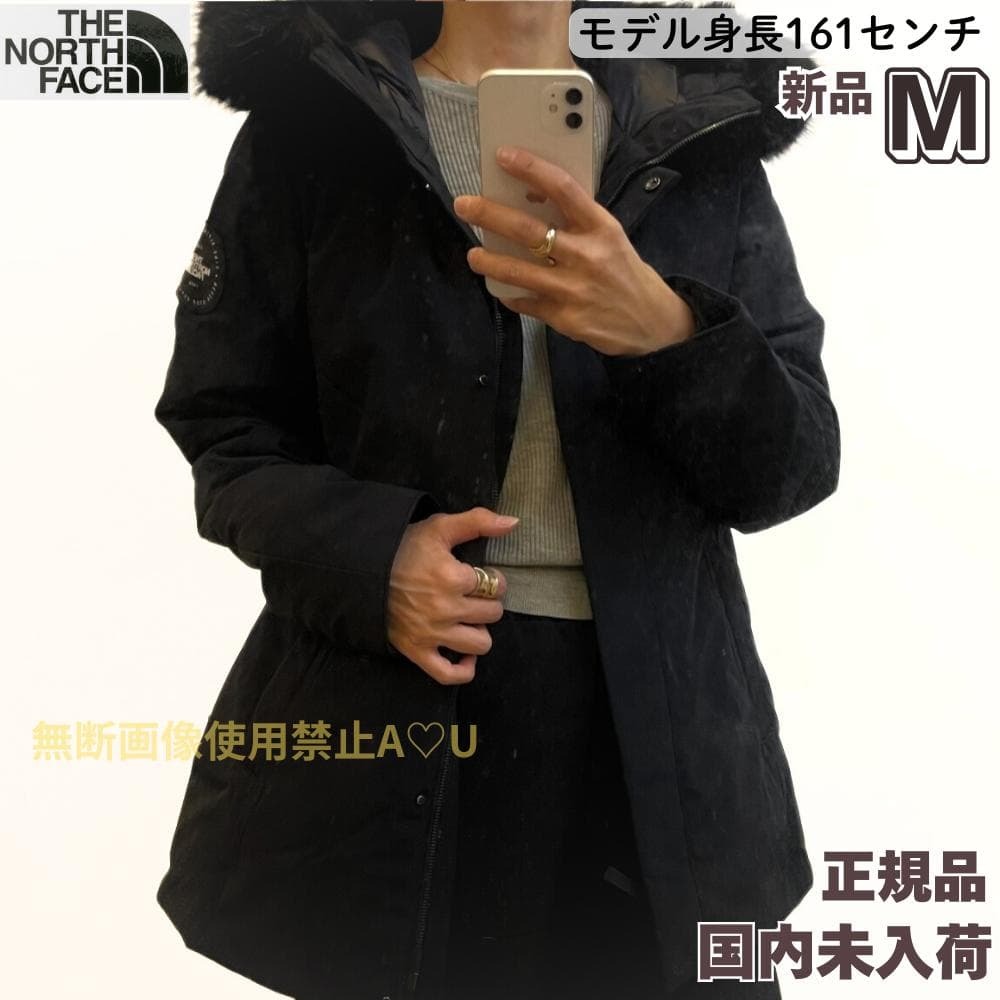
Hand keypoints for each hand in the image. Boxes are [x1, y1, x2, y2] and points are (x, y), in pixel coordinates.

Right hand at [387, 507, 517, 684]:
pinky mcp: (417, 652)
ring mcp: (432, 634)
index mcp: (453, 578)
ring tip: (467, 619)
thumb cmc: (404, 549)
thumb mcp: (439, 527)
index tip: (480, 576)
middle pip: (492, 614)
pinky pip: (449, 674)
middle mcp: (446, 609)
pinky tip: (465, 654)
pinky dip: (463, 669)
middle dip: (488, 603)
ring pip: (480, 643)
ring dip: (479, 631)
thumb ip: (478, 521)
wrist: (364, 572)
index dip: (493, 580)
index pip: (497, 585)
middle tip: (473, 596)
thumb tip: (513, 522)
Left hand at [454, 145, 696, 356]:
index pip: (563, 188)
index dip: (531, 168)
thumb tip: (529, 199)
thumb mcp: (610, 237)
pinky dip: (511, 293)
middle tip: (465, 205)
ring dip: (490, 261)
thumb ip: (576, 221)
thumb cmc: (624, 272)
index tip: (504, 156)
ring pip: (519, 271)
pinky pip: (527, 303)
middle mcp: (587, 256)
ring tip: (474, 255)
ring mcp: (574, 289)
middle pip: (529, 231)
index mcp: (601, 227)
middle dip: (490, 215)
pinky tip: (502, 287)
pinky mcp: (566, 318)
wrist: (652, 322)